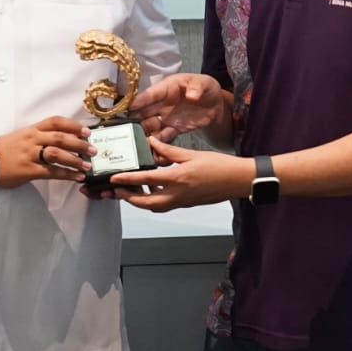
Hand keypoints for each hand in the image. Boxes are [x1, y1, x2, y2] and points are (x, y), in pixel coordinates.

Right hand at [0, 116, 93, 188]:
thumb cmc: (6, 149)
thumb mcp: (24, 136)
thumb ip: (41, 137)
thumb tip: (66, 141)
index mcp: (33, 130)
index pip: (55, 122)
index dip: (73, 125)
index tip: (86, 131)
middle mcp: (33, 139)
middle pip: (60, 138)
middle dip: (79, 144)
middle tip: (93, 150)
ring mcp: (30, 155)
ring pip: (56, 154)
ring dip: (75, 160)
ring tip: (87, 166)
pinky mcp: (28, 170)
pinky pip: (50, 172)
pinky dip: (66, 175)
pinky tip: (76, 177)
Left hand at [105, 138, 250, 211]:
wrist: (238, 180)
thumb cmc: (219, 166)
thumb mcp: (191, 154)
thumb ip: (168, 150)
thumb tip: (151, 143)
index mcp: (177, 178)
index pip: (145, 181)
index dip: (126, 180)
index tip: (113, 178)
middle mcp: (177, 194)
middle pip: (145, 203)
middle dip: (128, 198)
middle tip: (116, 190)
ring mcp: (182, 202)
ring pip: (154, 207)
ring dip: (140, 202)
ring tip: (131, 191)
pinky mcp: (186, 204)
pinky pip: (164, 206)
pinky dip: (153, 201)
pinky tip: (152, 191)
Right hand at [130, 73, 224, 141]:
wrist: (215, 105)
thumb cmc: (206, 88)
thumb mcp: (204, 83)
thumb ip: (197, 88)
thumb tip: (192, 95)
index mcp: (167, 88)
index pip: (150, 94)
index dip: (139, 101)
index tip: (129, 108)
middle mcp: (162, 103)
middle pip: (143, 112)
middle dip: (134, 121)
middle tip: (127, 130)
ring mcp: (165, 117)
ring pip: (149, 126)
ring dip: (144, 134)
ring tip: (139, 143)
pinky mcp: (172, 129)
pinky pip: (162, 137)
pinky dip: (157, 144)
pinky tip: (154, 149)